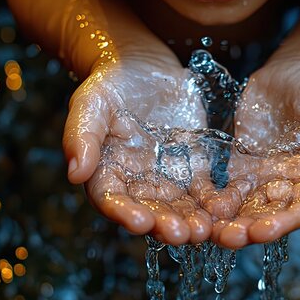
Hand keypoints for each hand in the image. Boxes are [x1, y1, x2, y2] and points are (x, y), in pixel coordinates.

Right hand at [63, 56, 213, 244]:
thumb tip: (74, 173)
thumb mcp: (91, 103)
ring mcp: (167, 178)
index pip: (112, 199)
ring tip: (204, 230)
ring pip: (179, 208)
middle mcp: (137, 183)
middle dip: (164, 225)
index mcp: (107, 172)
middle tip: (180, 234)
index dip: (125, 213)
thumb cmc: (111, 83)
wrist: (145, 65)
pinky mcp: (194, 168)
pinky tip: (225, 209)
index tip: (141, 222)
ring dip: (191, 221)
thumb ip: (81, 136)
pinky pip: (205, 191)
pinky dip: (215, 202)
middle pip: (149, 211)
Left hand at [203, 60, 299, 248]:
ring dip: (229, 222)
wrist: (294, 70)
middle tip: (227, 237)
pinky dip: (215, 201)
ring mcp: (265, 180)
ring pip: (246, 209)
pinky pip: (228, 191)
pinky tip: (199, 206)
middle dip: (250, 229)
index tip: (263, 231)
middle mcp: (291, 186)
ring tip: (209, 230)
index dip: (284, 223)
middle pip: (271, 215)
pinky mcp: (243, 169)